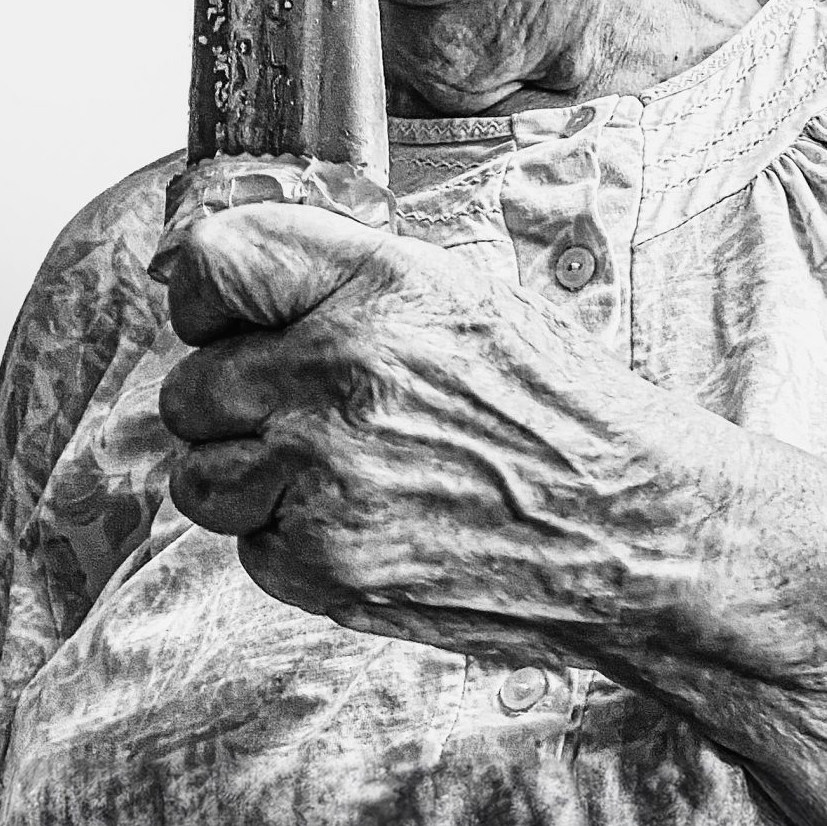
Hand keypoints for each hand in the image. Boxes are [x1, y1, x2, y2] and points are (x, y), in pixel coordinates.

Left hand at [155, 203, 716, 654]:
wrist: (634, 527)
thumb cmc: (561, 411)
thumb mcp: (467, 298)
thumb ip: (350, 284)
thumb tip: (245, 284)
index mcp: (380, 288)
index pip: (217, 260)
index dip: (209, 296)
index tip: (225, 318)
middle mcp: (341, 373)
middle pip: (191, 385)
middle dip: (232, 404)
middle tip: (301, 414)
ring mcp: (325, 476)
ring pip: (199, 477)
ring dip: (248, 480)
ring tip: (332, 474)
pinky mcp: (324, 565)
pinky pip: (249, 548)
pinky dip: (291, 543)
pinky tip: (368, 524)